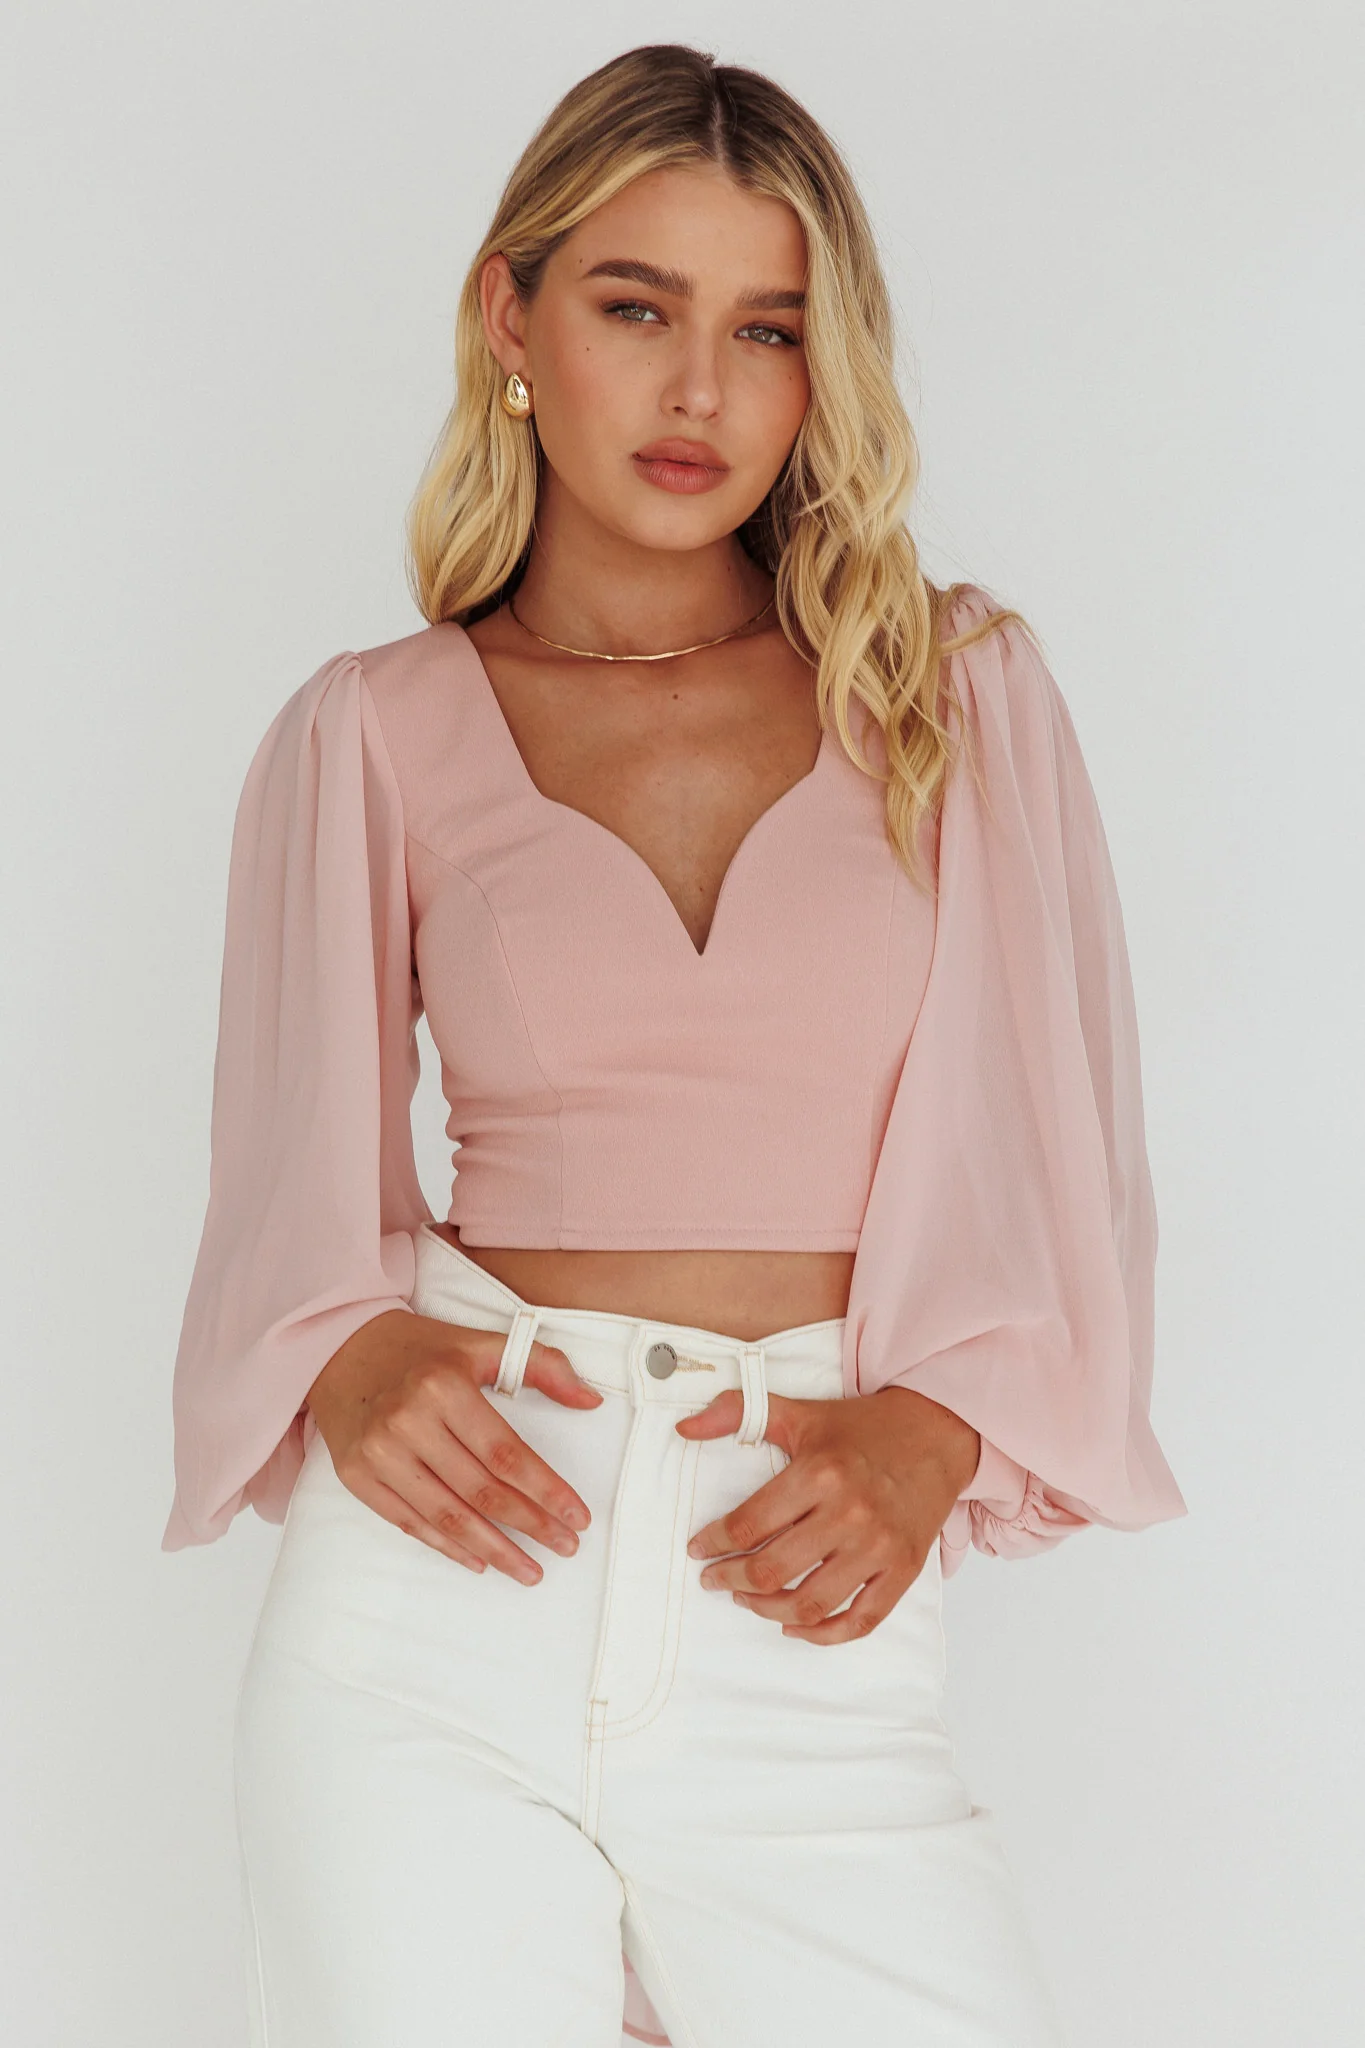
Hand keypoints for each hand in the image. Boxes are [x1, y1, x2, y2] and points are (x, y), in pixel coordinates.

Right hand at [305, 1309, 602, 1583]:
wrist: (338, 1348)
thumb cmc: (420, 1348)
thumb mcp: (480, 1343)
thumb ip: (542, 1365)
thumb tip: (591, 1400)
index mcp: (445, 1386)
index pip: (507, 1454)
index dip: (546, 1490)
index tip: (578, 1516)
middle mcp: (409, 1421)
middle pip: (481, 1490)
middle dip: (530, 1526)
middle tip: (565, 1547)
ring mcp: (379, 1452)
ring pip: (447, 1516)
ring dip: (494, 1550)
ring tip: (529, 1570)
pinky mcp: (356, 1475)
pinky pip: (408, 1522)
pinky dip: (446, 1546)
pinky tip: (478, 1560)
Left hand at [679, 1386, 980, 1643]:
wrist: (937, 1433)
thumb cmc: (863, 1428)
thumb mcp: (800, 1413)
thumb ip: (738, 1412)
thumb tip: (684, 1426)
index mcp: (819, 1473)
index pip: (750, 1524)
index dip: (714, 1542)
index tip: (699, 1550)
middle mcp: (850, 1513)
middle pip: (774, 1570)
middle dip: (732, 1581)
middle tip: (714, 1580)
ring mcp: (879, 1547)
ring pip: (810, 1603)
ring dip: (767, 1610)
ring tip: (747, 1599)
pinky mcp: (903, 1571)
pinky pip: (860, 1621)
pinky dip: (823, 1635)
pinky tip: (794, 1627)